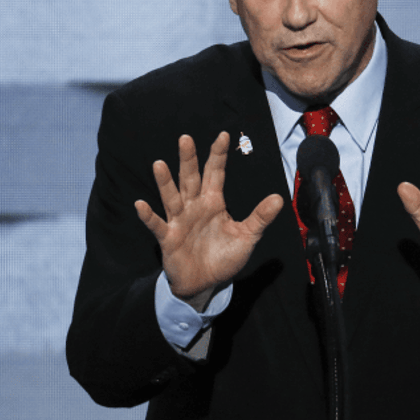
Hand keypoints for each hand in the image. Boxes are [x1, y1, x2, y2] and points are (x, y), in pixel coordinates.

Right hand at [135, 132, 283, 309]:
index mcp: (213, 202)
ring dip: (165, 182)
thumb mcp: (247, 236)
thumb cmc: (224, 257)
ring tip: (159, 164)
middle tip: (186, 138)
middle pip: (190, 178)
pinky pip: (157, 225)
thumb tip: (279, 198)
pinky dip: (149, 216)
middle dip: (188, 159)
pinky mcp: (169, 238)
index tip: (223, 135)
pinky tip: (141, 204)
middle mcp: (194, 206)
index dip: (218, 155)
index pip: (215, 173)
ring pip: (171, 197)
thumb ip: (260, 217)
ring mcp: (180, 221)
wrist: (206, 284)